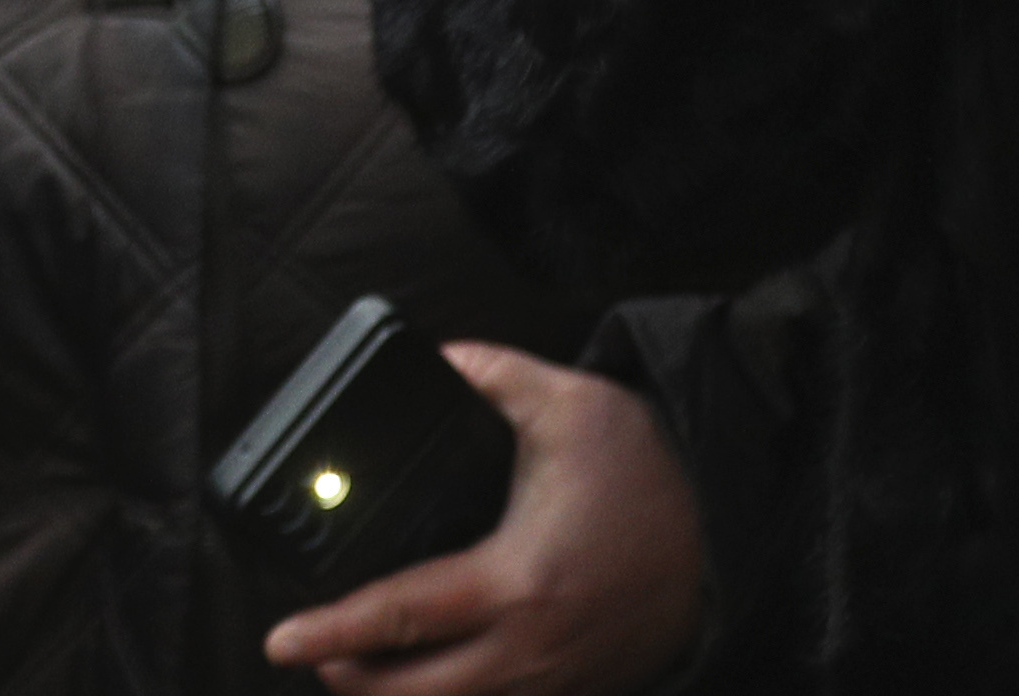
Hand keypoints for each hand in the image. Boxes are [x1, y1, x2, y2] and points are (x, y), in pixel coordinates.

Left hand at [261, 345, 706, 695]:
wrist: (737, 528)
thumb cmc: (656, 473)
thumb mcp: (571, 403)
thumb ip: (491, 373)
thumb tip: (437, 356)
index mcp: (515, 581)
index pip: (399, 617)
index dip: (331, 631)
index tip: (280, 639)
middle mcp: (531, 647)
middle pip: (417, 694)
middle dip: (352, 682)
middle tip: (311, 656)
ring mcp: (558, 678)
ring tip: (358, 672)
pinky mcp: (583, 686)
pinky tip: (437, 677)